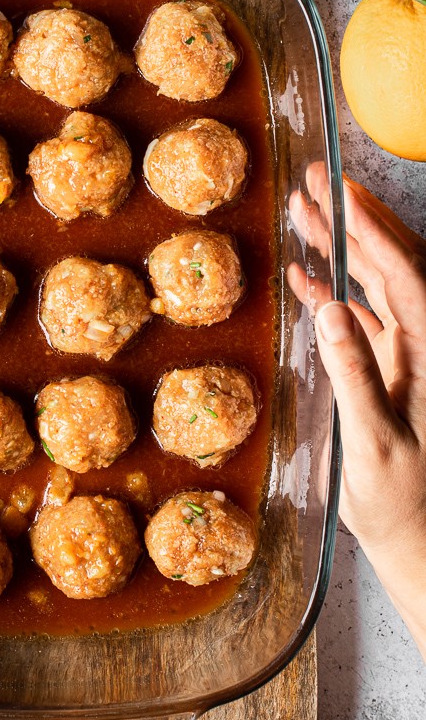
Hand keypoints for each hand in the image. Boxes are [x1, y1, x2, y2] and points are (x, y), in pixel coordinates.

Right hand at [290, 171, 425, 657]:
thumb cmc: (402, 502)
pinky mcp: (387, 370)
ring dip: (341, 248)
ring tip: (306, 209)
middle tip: (322, 180)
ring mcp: (405, 355)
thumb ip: (355, 376)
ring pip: (374, 284)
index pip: (406, 277)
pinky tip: (305, 274)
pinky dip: (332, 292)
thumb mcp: (375, 443)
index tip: (345, 194)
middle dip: (357, 220)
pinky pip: (359, 317)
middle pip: (394, 265)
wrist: (419, 540)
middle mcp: (422, 344)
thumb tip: (331, 312)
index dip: (374, 232)